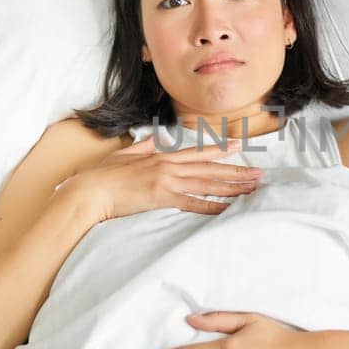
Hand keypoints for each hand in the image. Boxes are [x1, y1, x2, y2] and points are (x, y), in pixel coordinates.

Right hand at [54, 135, 261, 222]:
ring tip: (251, 189)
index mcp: (160, 157)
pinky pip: (193, 203)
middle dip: (236, 170)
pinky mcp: (162, 197)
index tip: (238, 147)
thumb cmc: (102, 177)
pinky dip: (213, 206)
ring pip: (207, 183)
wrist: (90, 191)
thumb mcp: (124, 156)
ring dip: (232, 186)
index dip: (219, 150)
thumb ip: (143, 147)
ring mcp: (166, 181)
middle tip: (258, 173)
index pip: (196, 153)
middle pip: (209, 168)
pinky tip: (228, 208)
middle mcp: (168, 166)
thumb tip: (155, 139)